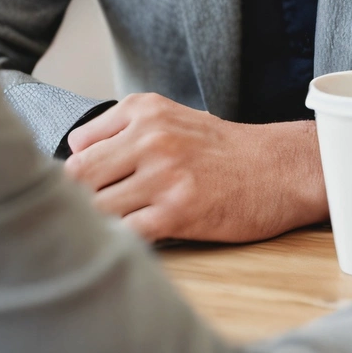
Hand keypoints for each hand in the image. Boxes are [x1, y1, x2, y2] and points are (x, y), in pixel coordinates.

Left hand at [63, 93, 327, 242]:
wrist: (277, 168)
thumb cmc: (222, 149)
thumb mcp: (171, 118)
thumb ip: (122, 129)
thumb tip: (73, 151)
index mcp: (145, 110)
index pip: (78, 146)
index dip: (78, 173)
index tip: (91, 187)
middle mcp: (150, 137)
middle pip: (77, 177)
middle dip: (78, 200)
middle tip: (94, 214)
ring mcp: (163, 175)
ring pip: (96, 208)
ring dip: (99, 224)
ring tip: (113, 229)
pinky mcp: (176, 212)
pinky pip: (124, 233)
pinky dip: (120, 242)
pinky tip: (132, 240)